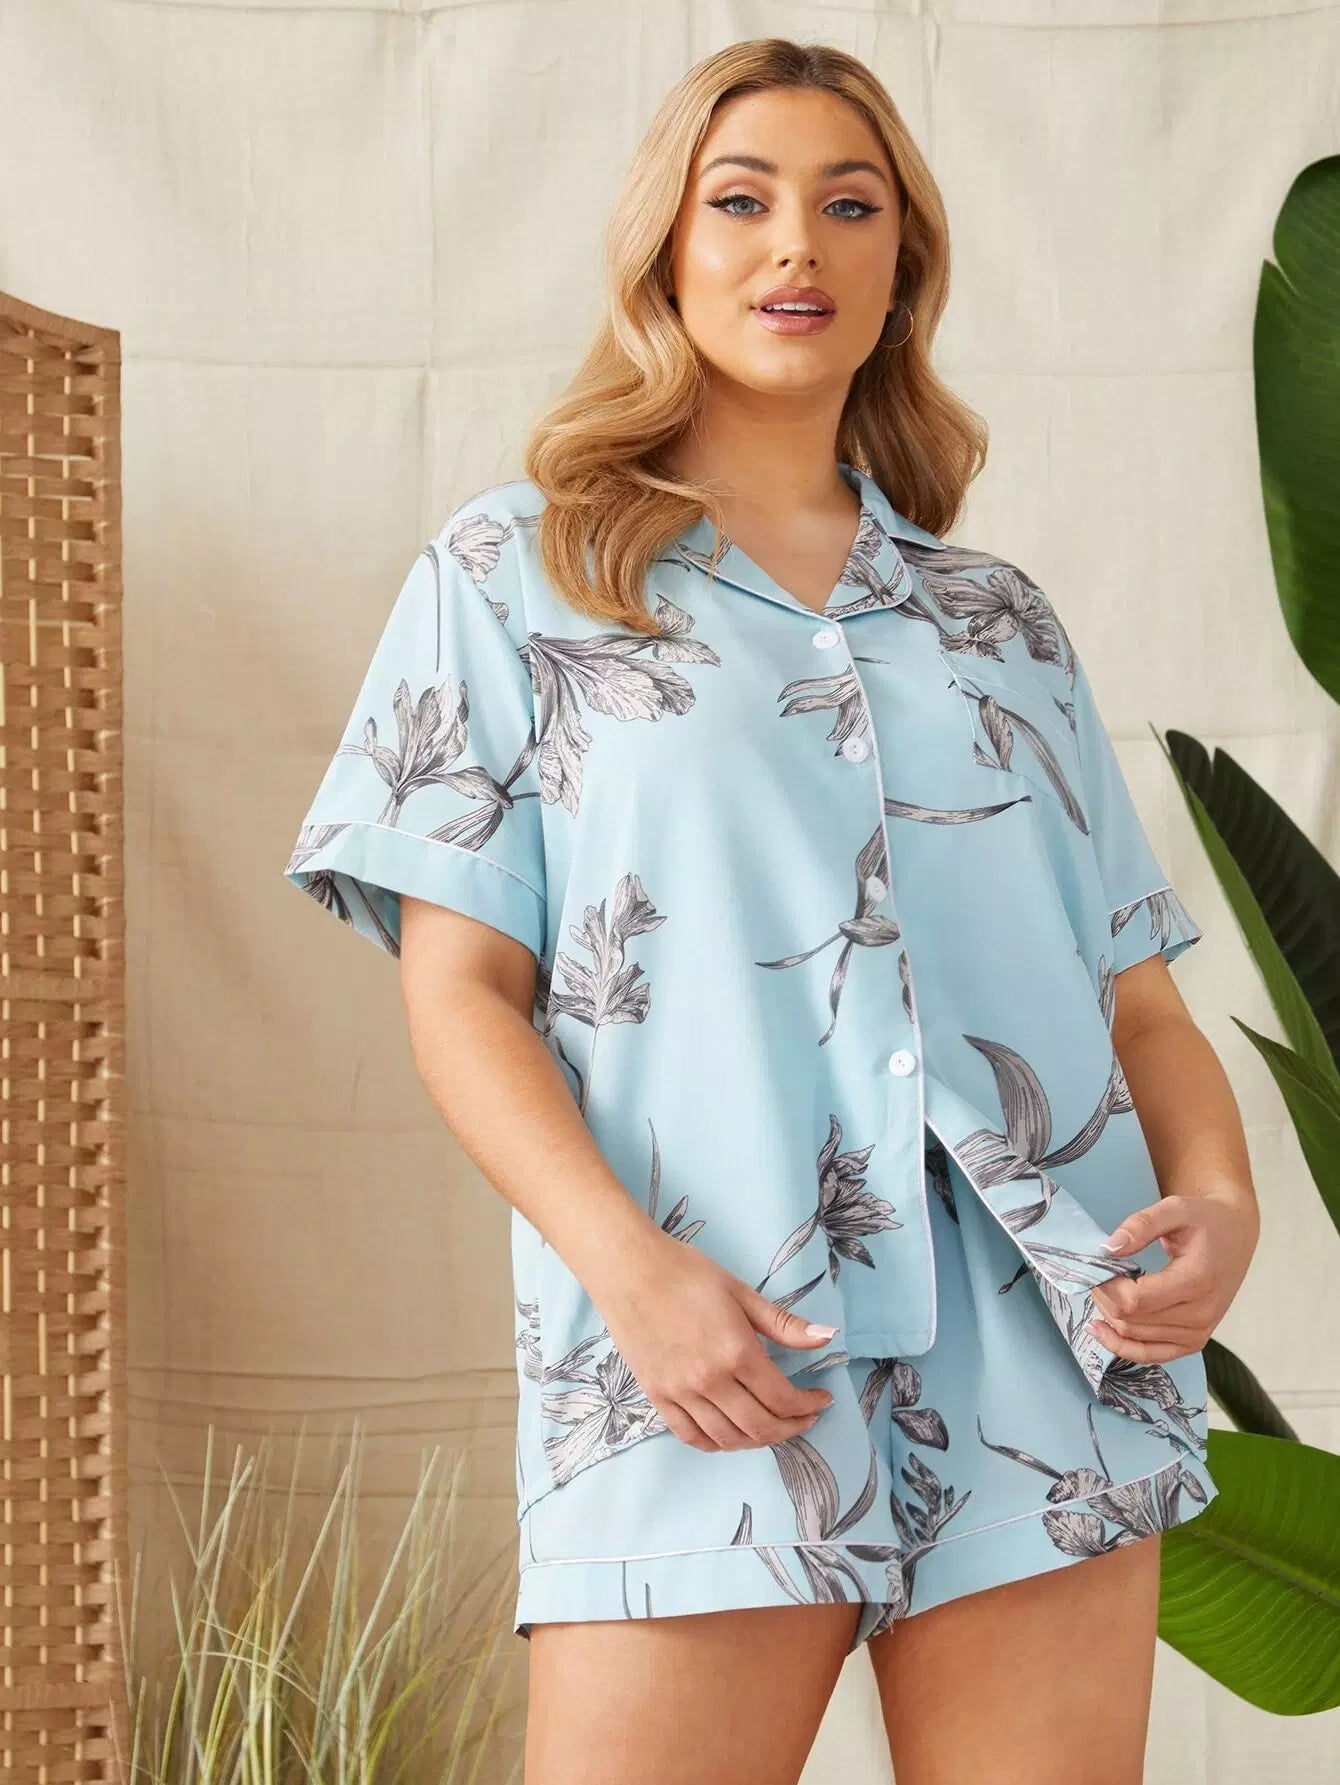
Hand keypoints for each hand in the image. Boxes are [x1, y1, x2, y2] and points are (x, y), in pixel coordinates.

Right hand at [597, 1230, 838, 1452]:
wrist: (629, 1269)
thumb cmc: (687, 1273)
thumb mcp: (742, 1292)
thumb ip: (785, 1324)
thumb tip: (828, 1338)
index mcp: (737, 1352)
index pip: (783, 1399)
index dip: (808, 1406)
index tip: (820, 1401)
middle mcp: (710, 1381)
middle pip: (760, 1427)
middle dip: (790, 1428)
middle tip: (804, 1418)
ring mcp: (680, 1393)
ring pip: (728, 1439)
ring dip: (758, 1440)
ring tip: (772, 1426)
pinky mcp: (657, 1396)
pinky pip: (691, 1436)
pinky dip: (717, 1444)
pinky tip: (730, 1434)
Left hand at [1088, 1183, 1259, 1363]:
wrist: (1234, 1236)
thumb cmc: (1204, 1220)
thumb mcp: (1174, 1208)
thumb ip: (1141, 1225)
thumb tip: (1108, 1249)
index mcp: (1197, 1280)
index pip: (1134, 1299)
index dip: (1106, 1286)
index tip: (1097, 1265)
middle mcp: (1201, 1314)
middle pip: (1130, 1320)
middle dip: (1104, 1297)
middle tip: (1097, 1273)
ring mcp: (1198, 1333)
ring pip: (1134, 1337)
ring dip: (1110, 1315)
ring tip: (1105, 1288)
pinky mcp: (1194, 1343)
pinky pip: (1149, 1355)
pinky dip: (1121, 1345)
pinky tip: (1100, 1328)